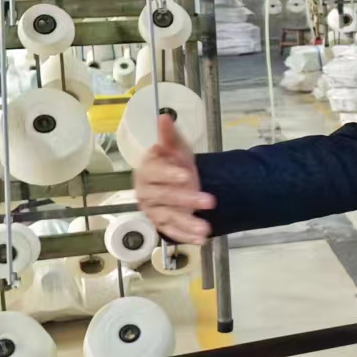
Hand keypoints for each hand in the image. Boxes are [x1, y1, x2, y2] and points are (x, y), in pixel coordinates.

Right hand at [134, 115, 214, 243]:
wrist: (176, 180)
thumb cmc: (172, 163)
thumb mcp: (176, 148)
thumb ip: (170, 136)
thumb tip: (164, 116)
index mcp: (147, 171)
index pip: (155, 173)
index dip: (170, 174)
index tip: (187, 175)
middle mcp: (146, 192)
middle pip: (164, 197)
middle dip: (187, 199)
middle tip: (211, 201)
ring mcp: (153, 210)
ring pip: (168, 218)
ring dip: (187, 223)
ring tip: (206, 228)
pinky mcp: (161, 223)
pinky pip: (172, 231)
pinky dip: (186, 236)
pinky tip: (201, 239)